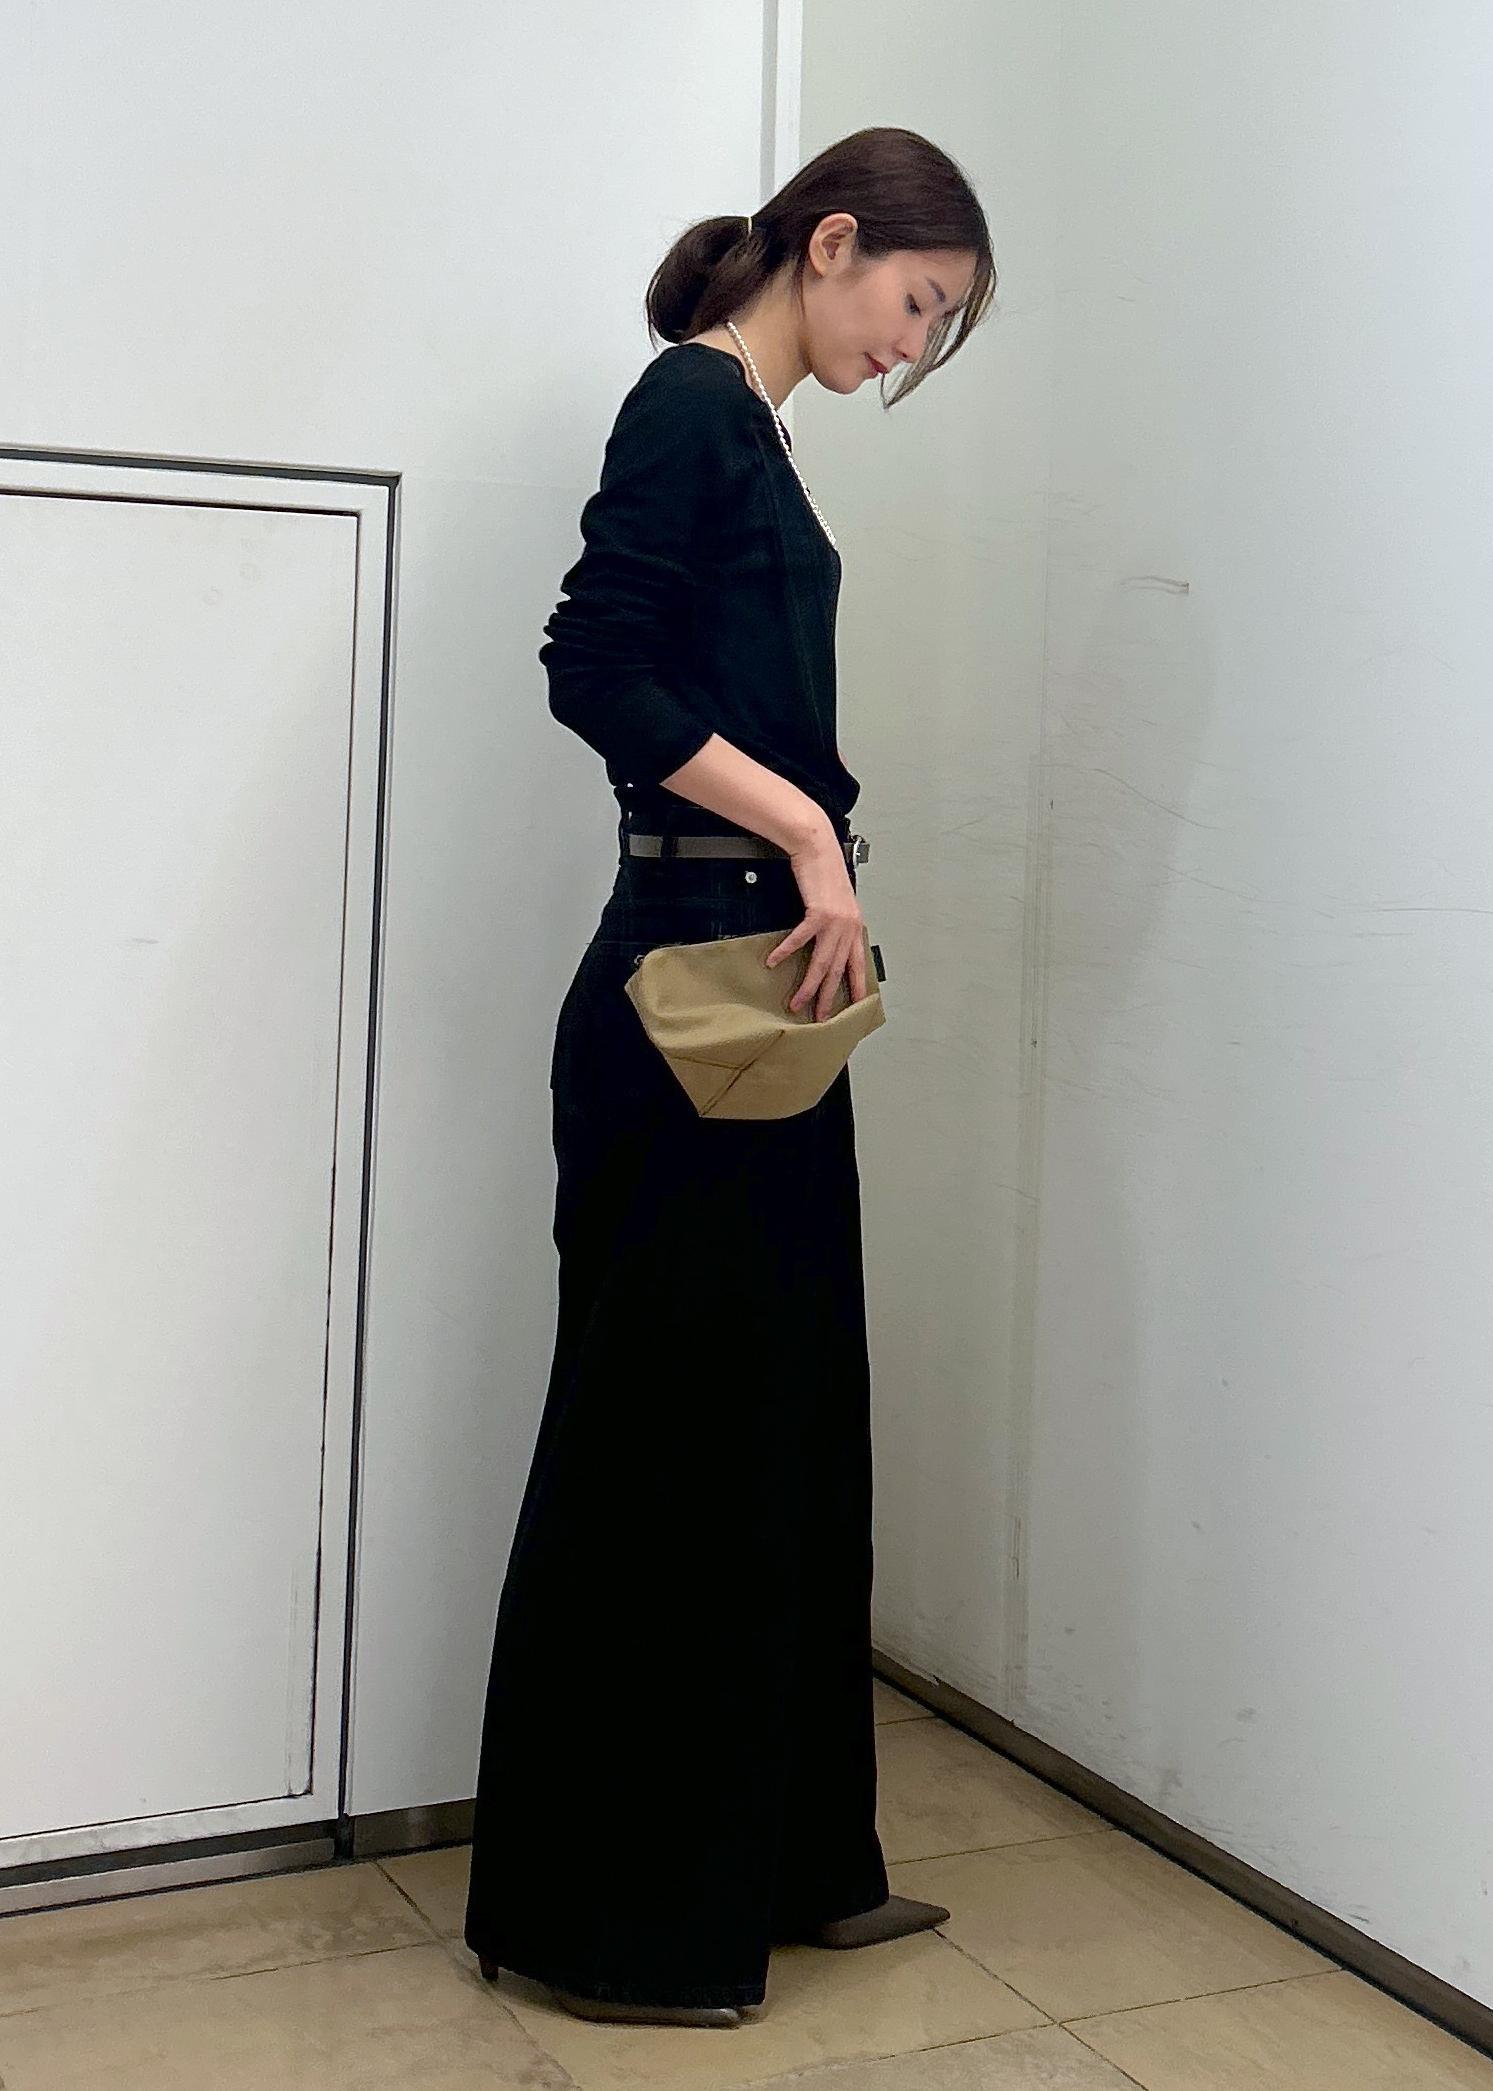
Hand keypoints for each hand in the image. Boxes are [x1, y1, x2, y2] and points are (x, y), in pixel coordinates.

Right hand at [766, 828, 870, 1020]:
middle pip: (838, 970)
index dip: (857, 986)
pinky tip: (774, 962)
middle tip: (820, 1016)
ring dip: (809, 986)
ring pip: (822, 963)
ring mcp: (835, 921)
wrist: (818, 847)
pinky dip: (786, 952)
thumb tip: (828, 940)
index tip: (855, 1006)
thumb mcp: (838, 901)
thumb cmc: (825, 870)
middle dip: (828, 997)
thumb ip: (836, 923)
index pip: (857, 963)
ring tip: (797, 1002)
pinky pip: (800, 939)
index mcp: (854, 925)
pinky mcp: (819, 913)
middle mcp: (848, 926)